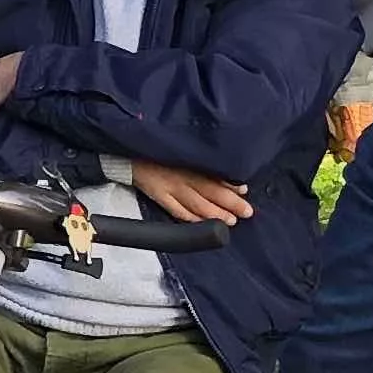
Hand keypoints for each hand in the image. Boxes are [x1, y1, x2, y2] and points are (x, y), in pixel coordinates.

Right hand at [129, 159, 253, 223]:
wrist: (127, 152)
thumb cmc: (157, 150)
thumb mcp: (179, 149)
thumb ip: (199, 159)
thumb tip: (223, 172)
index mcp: (190, 161)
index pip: (214, 175)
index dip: (230, 184)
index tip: (244, 190)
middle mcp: (182, 175)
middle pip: (211, 191)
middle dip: (230, 203)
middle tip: (246, 212)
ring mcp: (170, 187)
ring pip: (196, 204)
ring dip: (214, 214)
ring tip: (229, 221)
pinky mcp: (158, 196)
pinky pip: (177, 210)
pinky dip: (191, 218)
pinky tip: (201, 223)